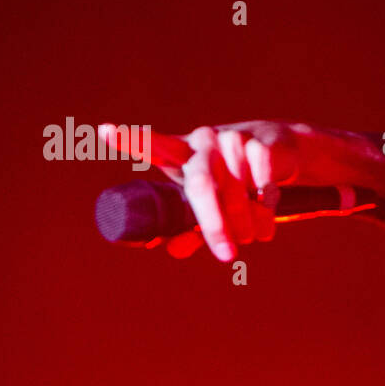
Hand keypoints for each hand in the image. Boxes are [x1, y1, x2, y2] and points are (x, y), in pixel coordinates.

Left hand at [97, 120, 384, 260]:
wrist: (281, 154)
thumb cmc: (233, 182)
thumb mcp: (210, 204)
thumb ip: (189, 228)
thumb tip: (172, 250)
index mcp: (181, 154)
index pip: (152, 145)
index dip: (130, 140)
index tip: (104, 131)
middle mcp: (203, 142)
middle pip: (202, 185)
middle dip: (214, 225)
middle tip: (226, 254)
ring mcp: (232, 139)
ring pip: (238, 190)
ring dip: (249, 222)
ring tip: (255, 235)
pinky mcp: (262, 142)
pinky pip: (263, 185)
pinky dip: (267, 206)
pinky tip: (269, 209)